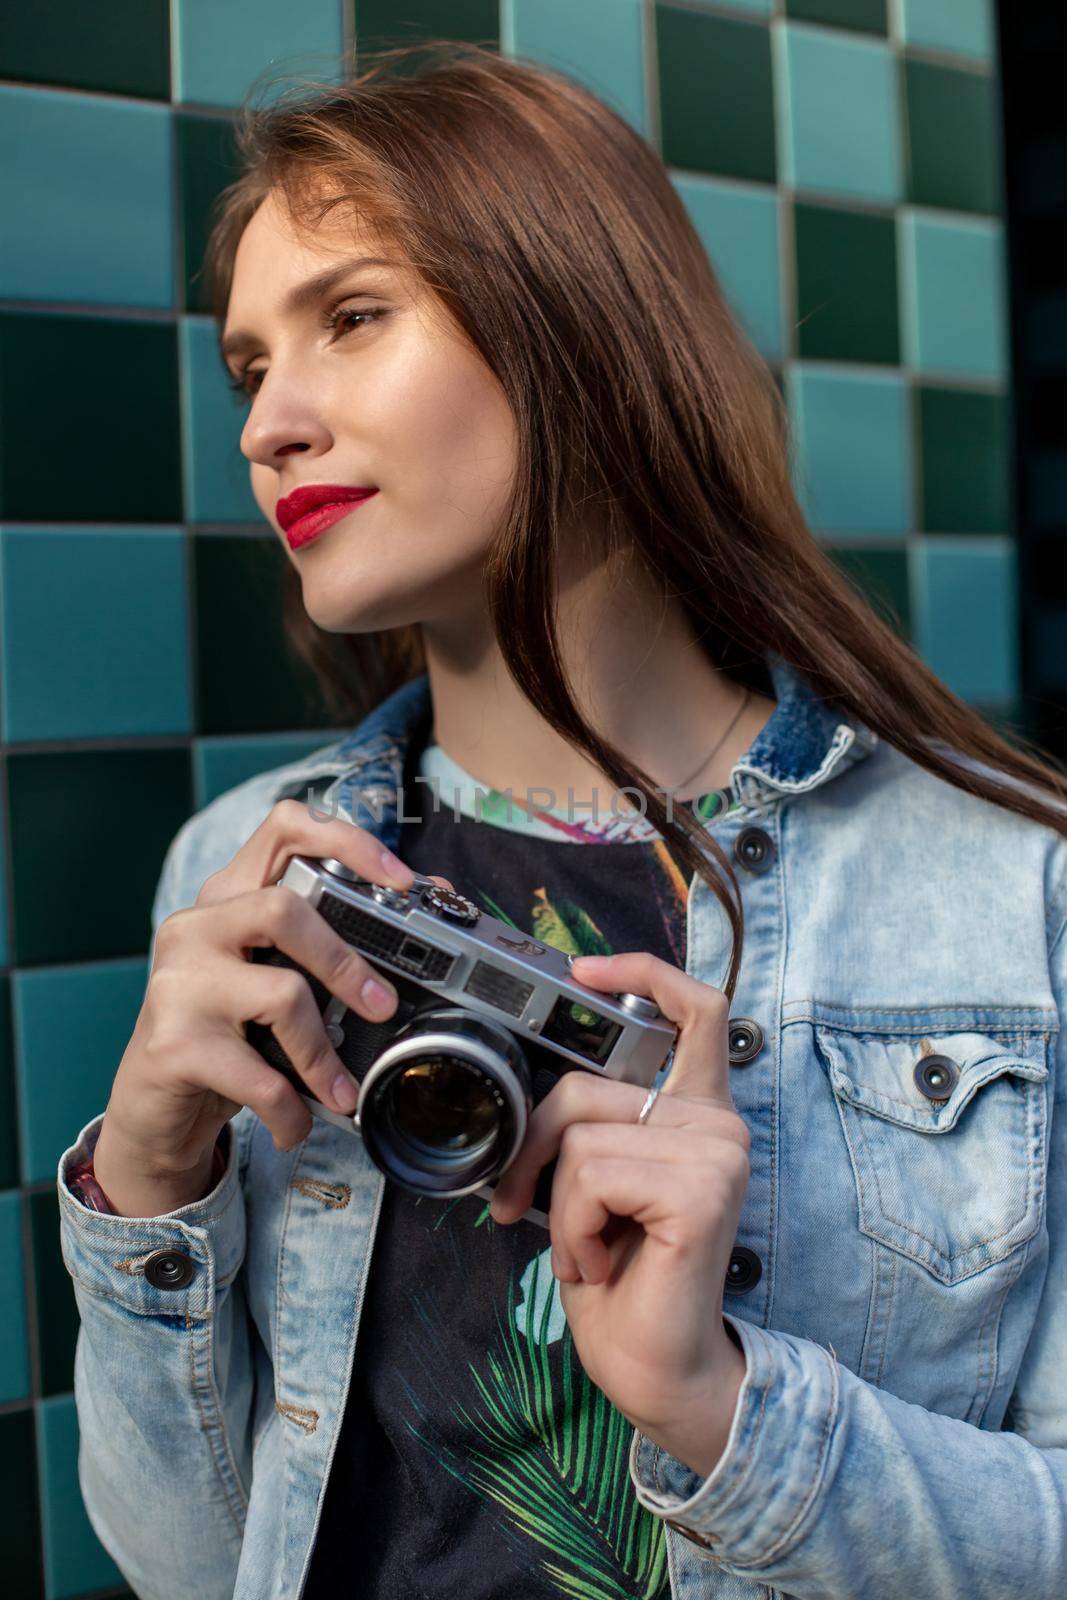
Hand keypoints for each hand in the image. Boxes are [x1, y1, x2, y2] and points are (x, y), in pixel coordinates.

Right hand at [102, 797, 452, 1181]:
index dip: (349, 841)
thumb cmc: (229, 1033)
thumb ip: (328, 944)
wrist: (152, 1107)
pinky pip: (259, 1076)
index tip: (400, 880)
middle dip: (347, 962)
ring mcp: (179, 983)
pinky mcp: (173, 1043)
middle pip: (285, 910)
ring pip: (281, 995)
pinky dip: (291, 1109)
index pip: (286, 828)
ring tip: (342, 1092)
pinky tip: (297, 1123)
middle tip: (383, 1006)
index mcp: (228, 897)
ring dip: (324, 1056)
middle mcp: (196, 927)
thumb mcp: (273, 979)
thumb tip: (429, 904)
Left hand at [489, 950, 750, 1479]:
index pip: (694, 1009)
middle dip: (533, 1148)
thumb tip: (536, 1091)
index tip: (582, 970)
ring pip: (580, 1138)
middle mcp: (717, 1124)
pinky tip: (603, 1261)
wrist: (655, 1367)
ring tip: (588, 1248)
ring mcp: (716, 1154)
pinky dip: (572, 1227)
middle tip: (522, 1204)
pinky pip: (591, 1177)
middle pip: (585, 1087)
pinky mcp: (701, 1190)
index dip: (640, 969)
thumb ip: (591, 1125)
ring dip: (558, 1208)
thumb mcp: (597, 1183)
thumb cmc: (623, 1278)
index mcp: (695, 1112)